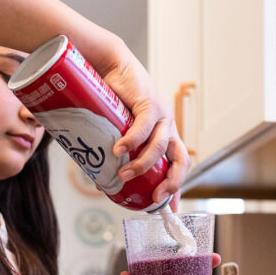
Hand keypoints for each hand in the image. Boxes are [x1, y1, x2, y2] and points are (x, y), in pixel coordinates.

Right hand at [93, 41, 190, 205]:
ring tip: (124, 173)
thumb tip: (95, 178)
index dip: (175, 187)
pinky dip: (132, 142)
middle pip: (180, 160)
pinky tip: (119, 150)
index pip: (176, 165)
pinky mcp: (150, 103)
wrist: (107, 66)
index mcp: (161, 135)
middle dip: (171, 182)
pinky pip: (144, 128)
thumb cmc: (109, 99)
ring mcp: (160, 116)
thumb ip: (109, 152)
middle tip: (155, 197)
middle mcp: (166, 127)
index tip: (168, 209)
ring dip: (142, 165)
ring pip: (159, 148)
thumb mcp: (113, 131)